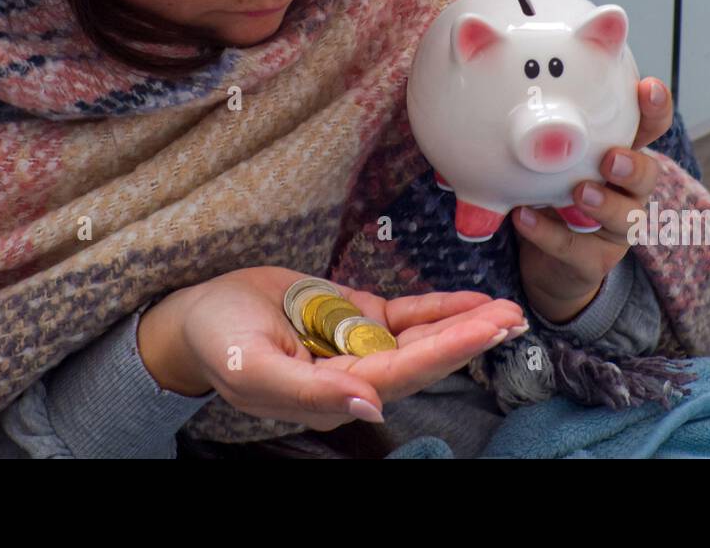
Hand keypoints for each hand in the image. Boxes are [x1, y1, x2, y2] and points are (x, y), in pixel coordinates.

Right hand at [141, 266, 527, 430]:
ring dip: (463, 324)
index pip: (400, 374)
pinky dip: (439, 308)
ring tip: (507, 311)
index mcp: (333, 393)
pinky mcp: (355, 317)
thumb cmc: (217, 342)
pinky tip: (471, 302)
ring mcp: (358, 344)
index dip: (446, 352)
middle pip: (423, 358)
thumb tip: (368, 406)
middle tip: (513, 319)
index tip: (485, 332)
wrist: (196, 314)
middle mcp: (355, 374)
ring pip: (421, 337)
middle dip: (469, 339)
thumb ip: (310, 392)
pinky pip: (405, 315)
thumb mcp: (253, 367)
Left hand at [512, 76, 673, 323]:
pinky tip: (525, 218)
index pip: (648, 125)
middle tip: (611, 158)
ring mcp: (615, 228)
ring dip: (603, 203)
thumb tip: (474, 51)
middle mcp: (626, 189)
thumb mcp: (539, 150)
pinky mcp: (594, 261)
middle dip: (635, 165)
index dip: (654, 107)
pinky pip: (576, 249)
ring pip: (626, 218)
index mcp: (617, 150)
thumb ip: (522, 115)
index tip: (645, 88)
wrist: (544, 257)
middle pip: (650, 174)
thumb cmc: (546, 188)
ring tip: (578, 191)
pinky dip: (549, 234)